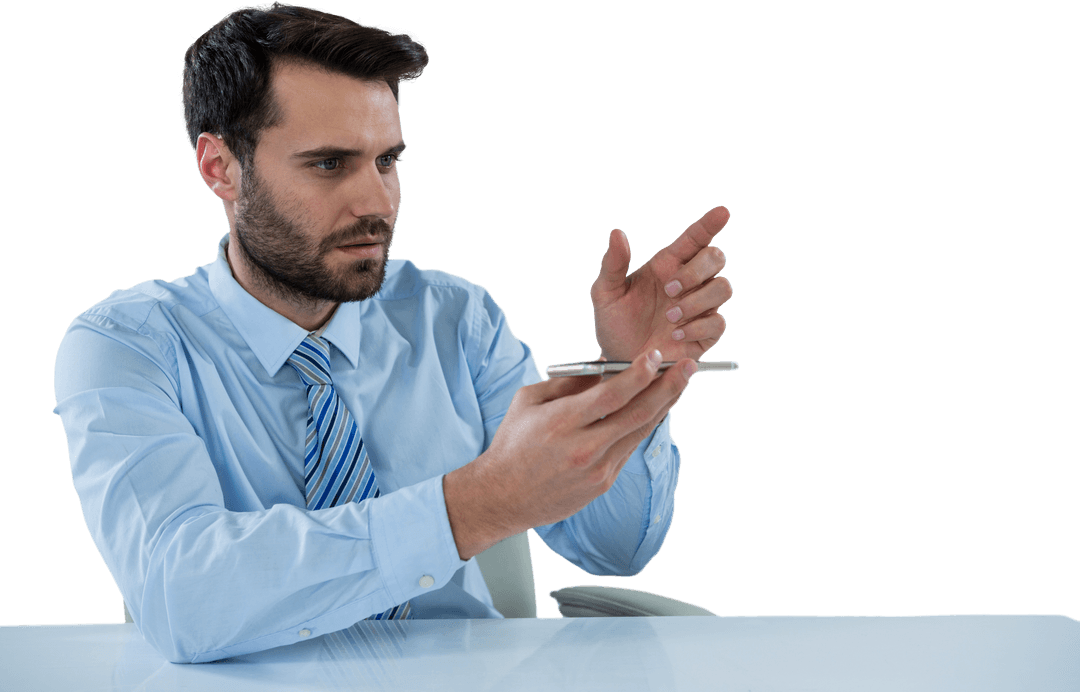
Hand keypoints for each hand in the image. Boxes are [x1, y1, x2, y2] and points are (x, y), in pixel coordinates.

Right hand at [442, 349, 694, 559]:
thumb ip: (567, 384)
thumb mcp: (529, 401)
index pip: (612, 394)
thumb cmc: (513, 443)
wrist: (503, 496)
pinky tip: (656, 408)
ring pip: (640, 432)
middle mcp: (584, 448)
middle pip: (638, 413)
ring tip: (681, 383)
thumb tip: (602, 369)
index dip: (639, 373)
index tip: (656, 355)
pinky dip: (645, 425)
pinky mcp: (602, 483)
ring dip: (664, 405)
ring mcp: (597, 469)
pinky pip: (630, 448)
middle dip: (668, 387)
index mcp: (562, 422)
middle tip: (688, 367)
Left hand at [591, 206, 732, 362]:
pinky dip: (698, 326)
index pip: (696, 237)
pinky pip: (718, 323)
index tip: (722, 213)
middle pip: (716, 258)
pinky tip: (676, 333)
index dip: (710, 224)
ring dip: (696, 301)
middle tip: (669, 289)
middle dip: (696, 270)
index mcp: (668, 264)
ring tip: (670, 317)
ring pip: (722, 288)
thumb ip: (612, 263)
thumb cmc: (614, 322)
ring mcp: (700, 307)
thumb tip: (617, 233)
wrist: (619, 358)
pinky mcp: (705, 333)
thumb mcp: (605, 292)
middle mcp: (689, 282)